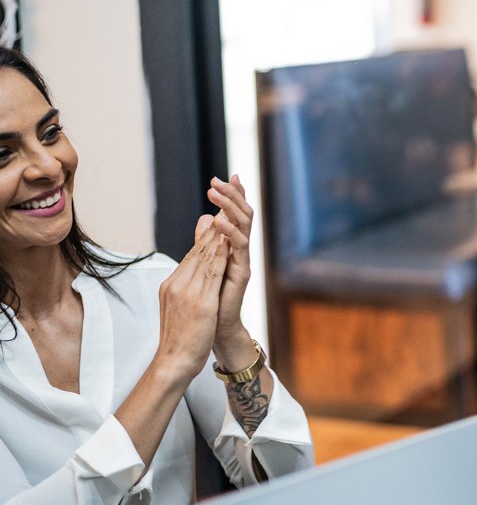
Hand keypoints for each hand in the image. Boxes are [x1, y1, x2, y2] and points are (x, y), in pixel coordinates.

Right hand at [154, 221, 229, 382]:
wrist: (173, 361)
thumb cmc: (180, 337)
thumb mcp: (180, 306)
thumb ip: (186, 285)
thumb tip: (193, 268)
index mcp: (171, 285)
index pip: (191, 255)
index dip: (205, 235)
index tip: (216, 216)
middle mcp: (177, 285)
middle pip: (197, 251)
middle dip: (212, 227)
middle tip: (223, 204)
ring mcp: (187, 293)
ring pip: (204, 258)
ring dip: (217, 234)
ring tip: (227, 215)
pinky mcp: (200, 303)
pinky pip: (211, 274)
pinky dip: (220, 256)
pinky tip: (228, 243)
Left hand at [198, 175, 253, 346]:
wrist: (217, 328)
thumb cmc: (211, 298)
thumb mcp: (206, 262)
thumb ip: (208, 240)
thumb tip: (206, 216)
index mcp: (231, 246)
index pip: (234, 214)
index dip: (231, 196)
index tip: (222, 177)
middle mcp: (240, 250)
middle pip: (241, 215)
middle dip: (231, 195)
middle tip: (217, 180)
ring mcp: (242, 261)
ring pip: (243, 226)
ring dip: (229, 207)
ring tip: (215, 193)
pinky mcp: (242, 273)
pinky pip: (240, 249)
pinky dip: (230, 233)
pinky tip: (219, 222)